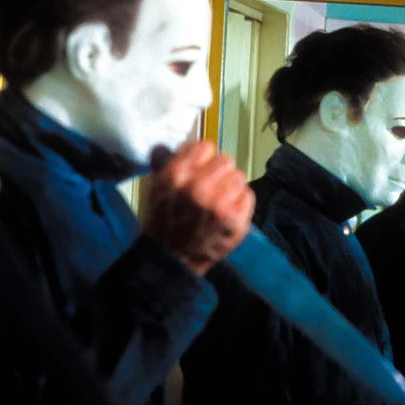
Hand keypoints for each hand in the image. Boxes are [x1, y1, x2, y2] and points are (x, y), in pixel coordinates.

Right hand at [143, 141, 254, 275]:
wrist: (173, 258)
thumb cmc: (164, 222)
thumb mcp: (156, 189)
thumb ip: (165, 164)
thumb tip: (164, 145)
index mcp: (177, 176)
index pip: (205, 146)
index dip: (203, 157)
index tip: (201, 168)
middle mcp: (199, 187)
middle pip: (225, 160)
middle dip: (219, 172)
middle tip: (211, 187)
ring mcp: (220, 204)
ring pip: (239, 176)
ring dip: (230, 187)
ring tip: (218, 201)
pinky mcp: (236, 220)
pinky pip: (247, 195)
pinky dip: (239, 202)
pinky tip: (226, 212)